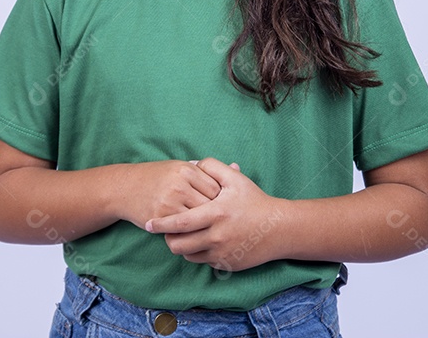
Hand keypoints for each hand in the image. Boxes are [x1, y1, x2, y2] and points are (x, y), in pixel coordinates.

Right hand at [116, 160, 223, 230]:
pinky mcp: (161, 218)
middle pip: (210, 204)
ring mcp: (170, 202)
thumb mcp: (180, 168)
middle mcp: (179, 184)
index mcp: (186, 170)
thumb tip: (237, 167)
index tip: (227, 208)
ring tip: (213, 230)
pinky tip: (197, 235)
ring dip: (206, 226)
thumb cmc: (158, 177)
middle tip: (225, 223)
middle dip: (218, 214)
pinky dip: (192, 233)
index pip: (216, 187)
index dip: (224, 199)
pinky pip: (183, 230)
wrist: (125, 188)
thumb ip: (207, 171)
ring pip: (198, 219)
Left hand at [145, 157, 285, 272]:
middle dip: (167, 238)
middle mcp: (217, 236)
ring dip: (181, 246)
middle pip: (178, 244)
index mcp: (215, 214)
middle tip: (165, 230)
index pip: (180, 222)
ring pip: (188, 255)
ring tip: (181, 235)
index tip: (148, 223)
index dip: (161, 224)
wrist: (278, 228)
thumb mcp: (235, 178)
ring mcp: (221, 252)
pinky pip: (202, 261)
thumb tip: (192, 163)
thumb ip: (212, 167)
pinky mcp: (226, 264)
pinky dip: (196, 252)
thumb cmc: (254, 200)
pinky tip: (199, 241)